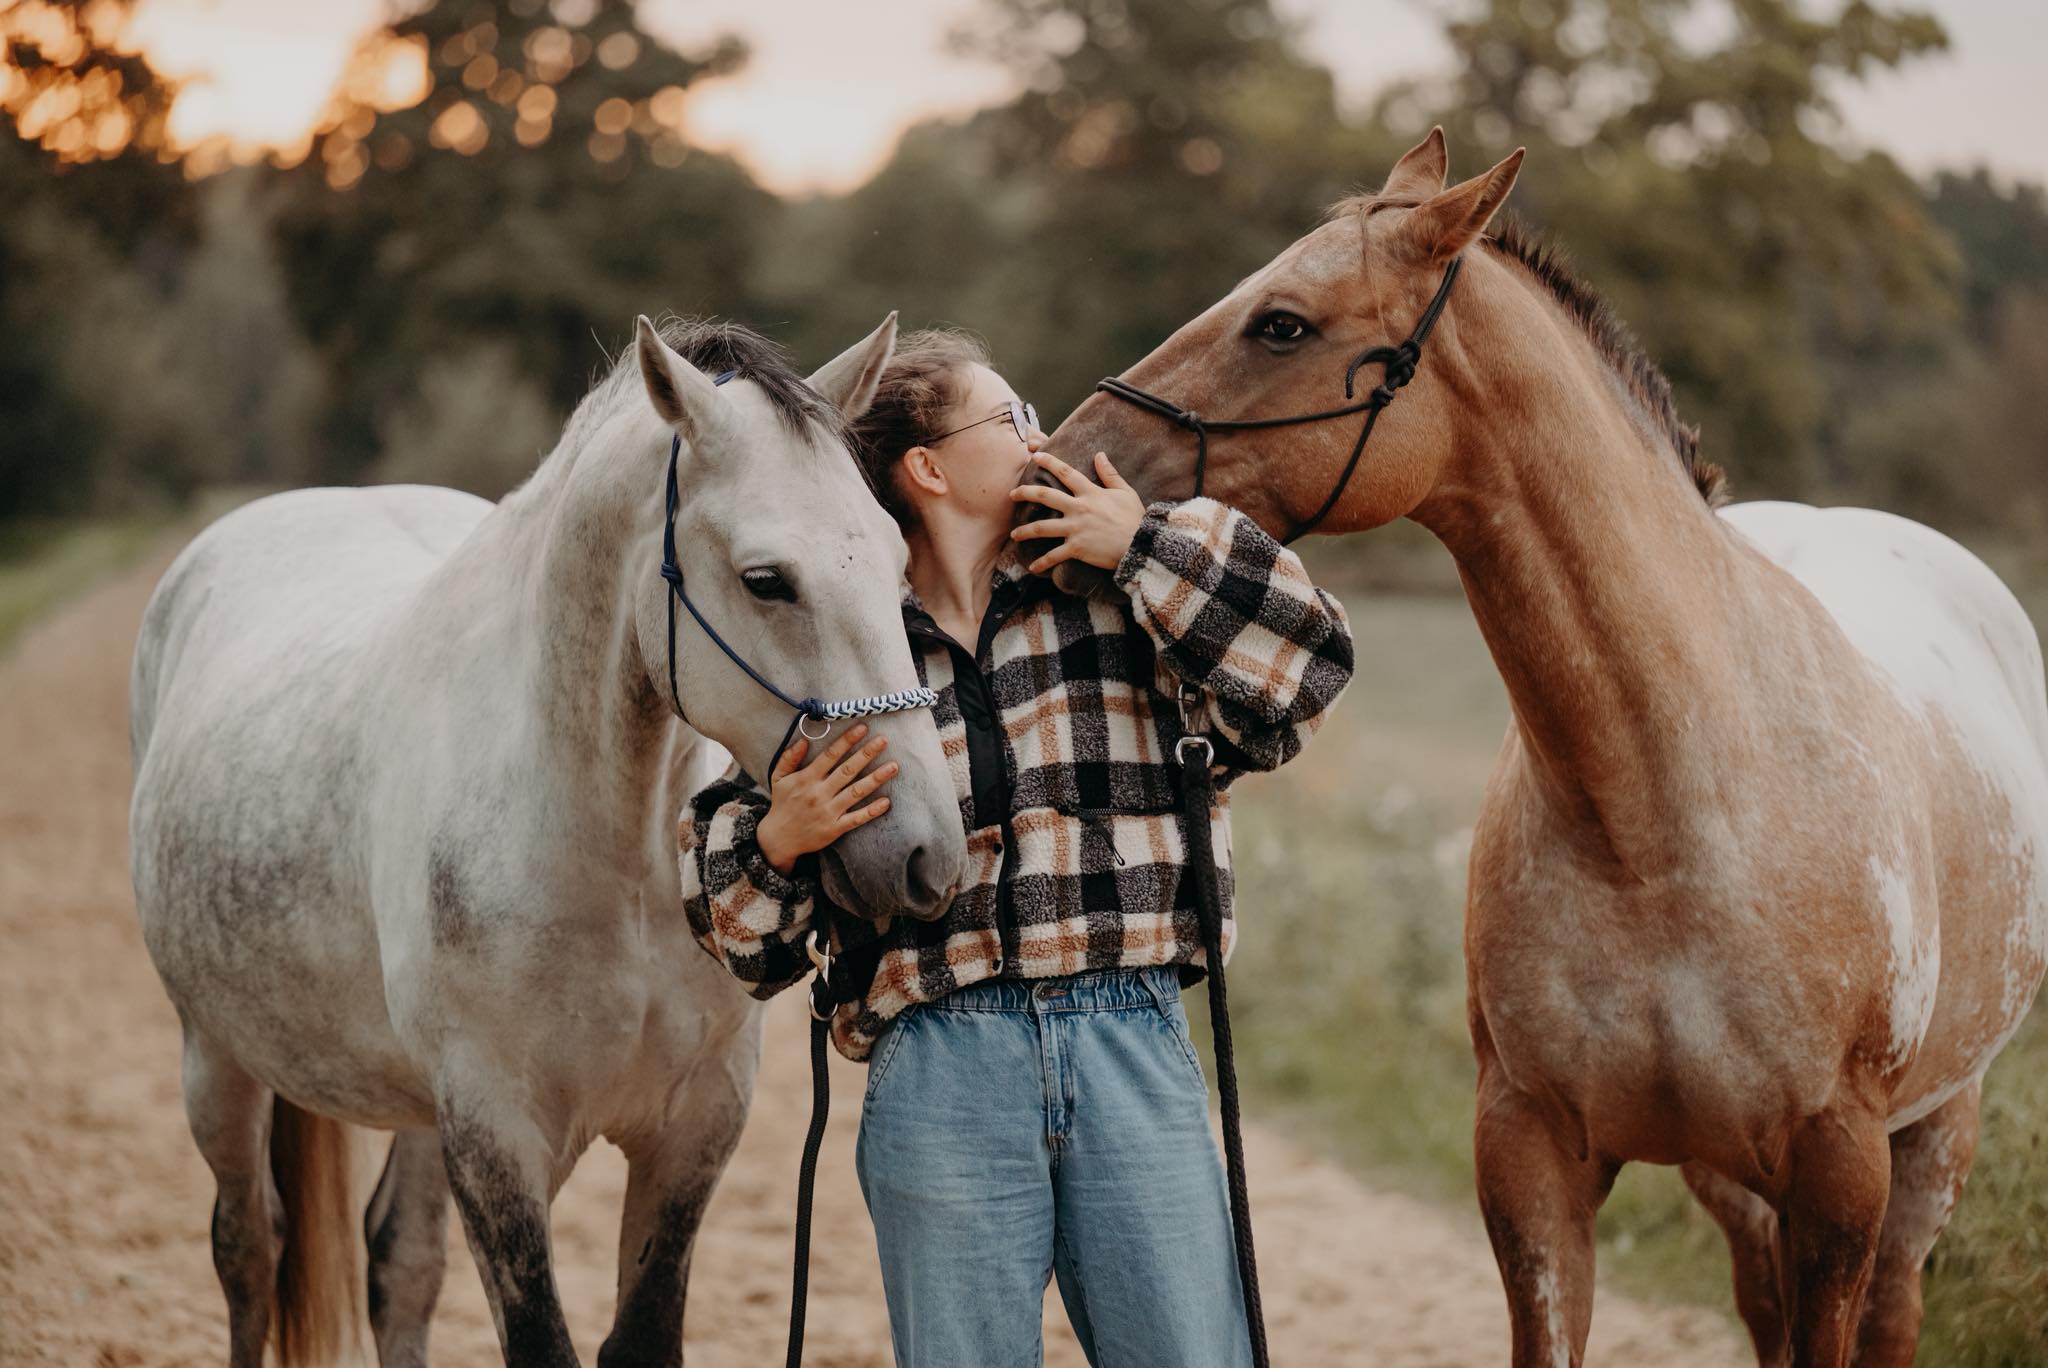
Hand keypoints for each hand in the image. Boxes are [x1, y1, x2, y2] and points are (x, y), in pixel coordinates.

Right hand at [755, 722, 896, 874]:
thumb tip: (803, 740)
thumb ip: (789, 758)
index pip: (830, 756)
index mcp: (806, 779)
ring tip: (893, 766)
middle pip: (847, 770)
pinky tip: (886, 802)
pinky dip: (871, 811)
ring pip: (856, 792)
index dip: (846, 741)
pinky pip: (856, 819)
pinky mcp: (835, 828)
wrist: (779, 839)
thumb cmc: (782, 804)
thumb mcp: (778, 778)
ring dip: (876, 779)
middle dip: (866, 754)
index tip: (862, 728)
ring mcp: (828, 812)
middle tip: (883, 740)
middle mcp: (819, 793)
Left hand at [1008, 451, 1145, 574]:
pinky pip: (1054, 556)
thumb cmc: (1135, 518)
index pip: (1065, 472)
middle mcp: (1078, 508)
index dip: (1049, 461)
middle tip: (1012, 494)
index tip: (1035, 456)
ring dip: (1025, 531)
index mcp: (1090, 492)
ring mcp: (1075, 528)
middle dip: (1025, 493)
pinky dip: (1042, 563)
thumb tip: (1100, 455)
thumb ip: (1110, 473)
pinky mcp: (1076, 548)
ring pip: (1042, 527)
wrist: (1140, 544)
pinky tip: (1032, 568)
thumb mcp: (1125, 492)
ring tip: (1014, 534)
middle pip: (1045, 496)